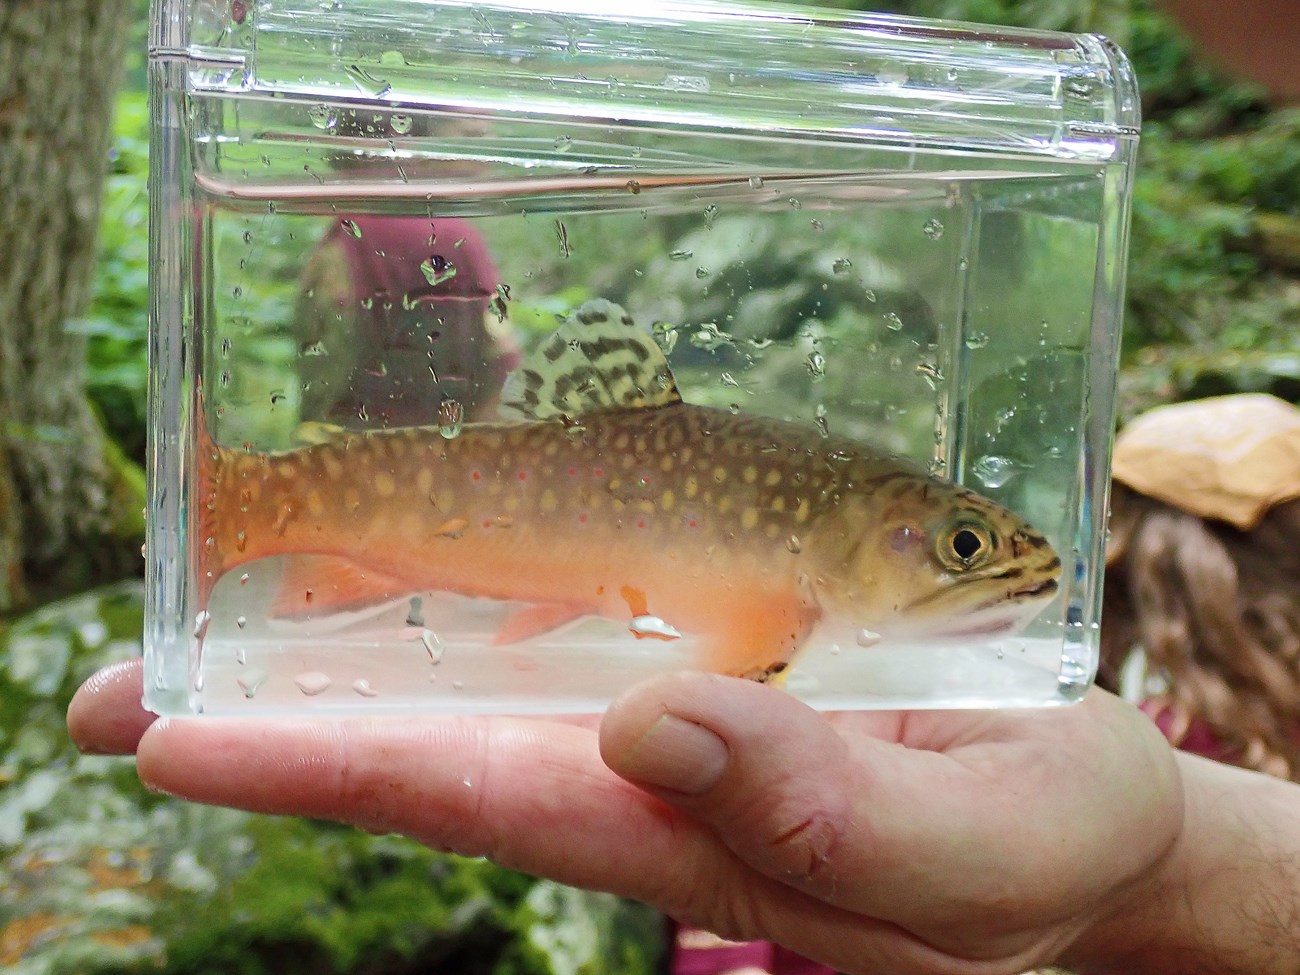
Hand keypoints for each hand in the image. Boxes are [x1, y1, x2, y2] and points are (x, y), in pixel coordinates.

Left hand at [69, 662, 1184, 973]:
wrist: (1089, 833)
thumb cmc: (1041, 852)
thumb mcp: (972, 859)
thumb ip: (829, 820)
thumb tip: (650, 722)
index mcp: (689, 836)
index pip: (468, 796)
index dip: (311, 764)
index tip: (163, 730)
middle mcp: (652, 781)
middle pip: (435, 743)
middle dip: (277, 712)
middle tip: (115, 679)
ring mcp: (680, 730)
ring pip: (488, 681)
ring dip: (358, 633)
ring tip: (238, 576)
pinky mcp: (722, 677)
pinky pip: (578, 629)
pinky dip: (488, 587)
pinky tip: (442, 545)